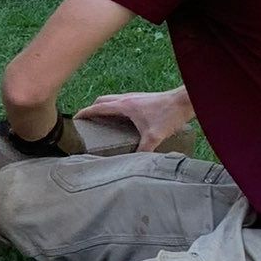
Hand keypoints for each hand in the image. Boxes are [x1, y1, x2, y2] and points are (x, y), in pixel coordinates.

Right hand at [75, 87, 194, 151]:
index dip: (85, 113)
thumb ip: (143, 150)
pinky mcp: (142, 99)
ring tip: (103, 122)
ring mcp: (134, 97)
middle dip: (92, 109)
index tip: (75, 119)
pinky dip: (116, 108)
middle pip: (102, 101)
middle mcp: (126, 99)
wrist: (185, 101)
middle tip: (88, 122)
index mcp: (124, 106)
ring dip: (104, 107)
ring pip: (112, 100)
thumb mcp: (154, 136)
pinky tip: (123, 120)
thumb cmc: (168, 115)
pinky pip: (122, 101)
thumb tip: (134, 163)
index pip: (98, 107)